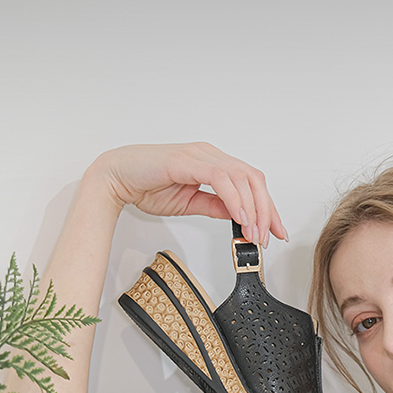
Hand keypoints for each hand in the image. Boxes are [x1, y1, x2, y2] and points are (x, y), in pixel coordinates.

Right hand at [88, 142, 286, 246]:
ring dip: (253, 209)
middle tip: (268, 237)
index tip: (275, 231)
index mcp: (213, 163)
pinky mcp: (188, 160)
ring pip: (242, 178)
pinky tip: (240, 217)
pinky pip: (221, 178)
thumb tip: (237, 217)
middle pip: (253, 179)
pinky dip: (234, 199)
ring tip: (254, 233)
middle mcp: (210, 155)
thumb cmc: (146, 185)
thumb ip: (215, 206)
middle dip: (267, 210)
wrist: (116, 177)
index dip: (268, 208)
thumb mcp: (191, 202)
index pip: (251, 183)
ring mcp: (200, 155)